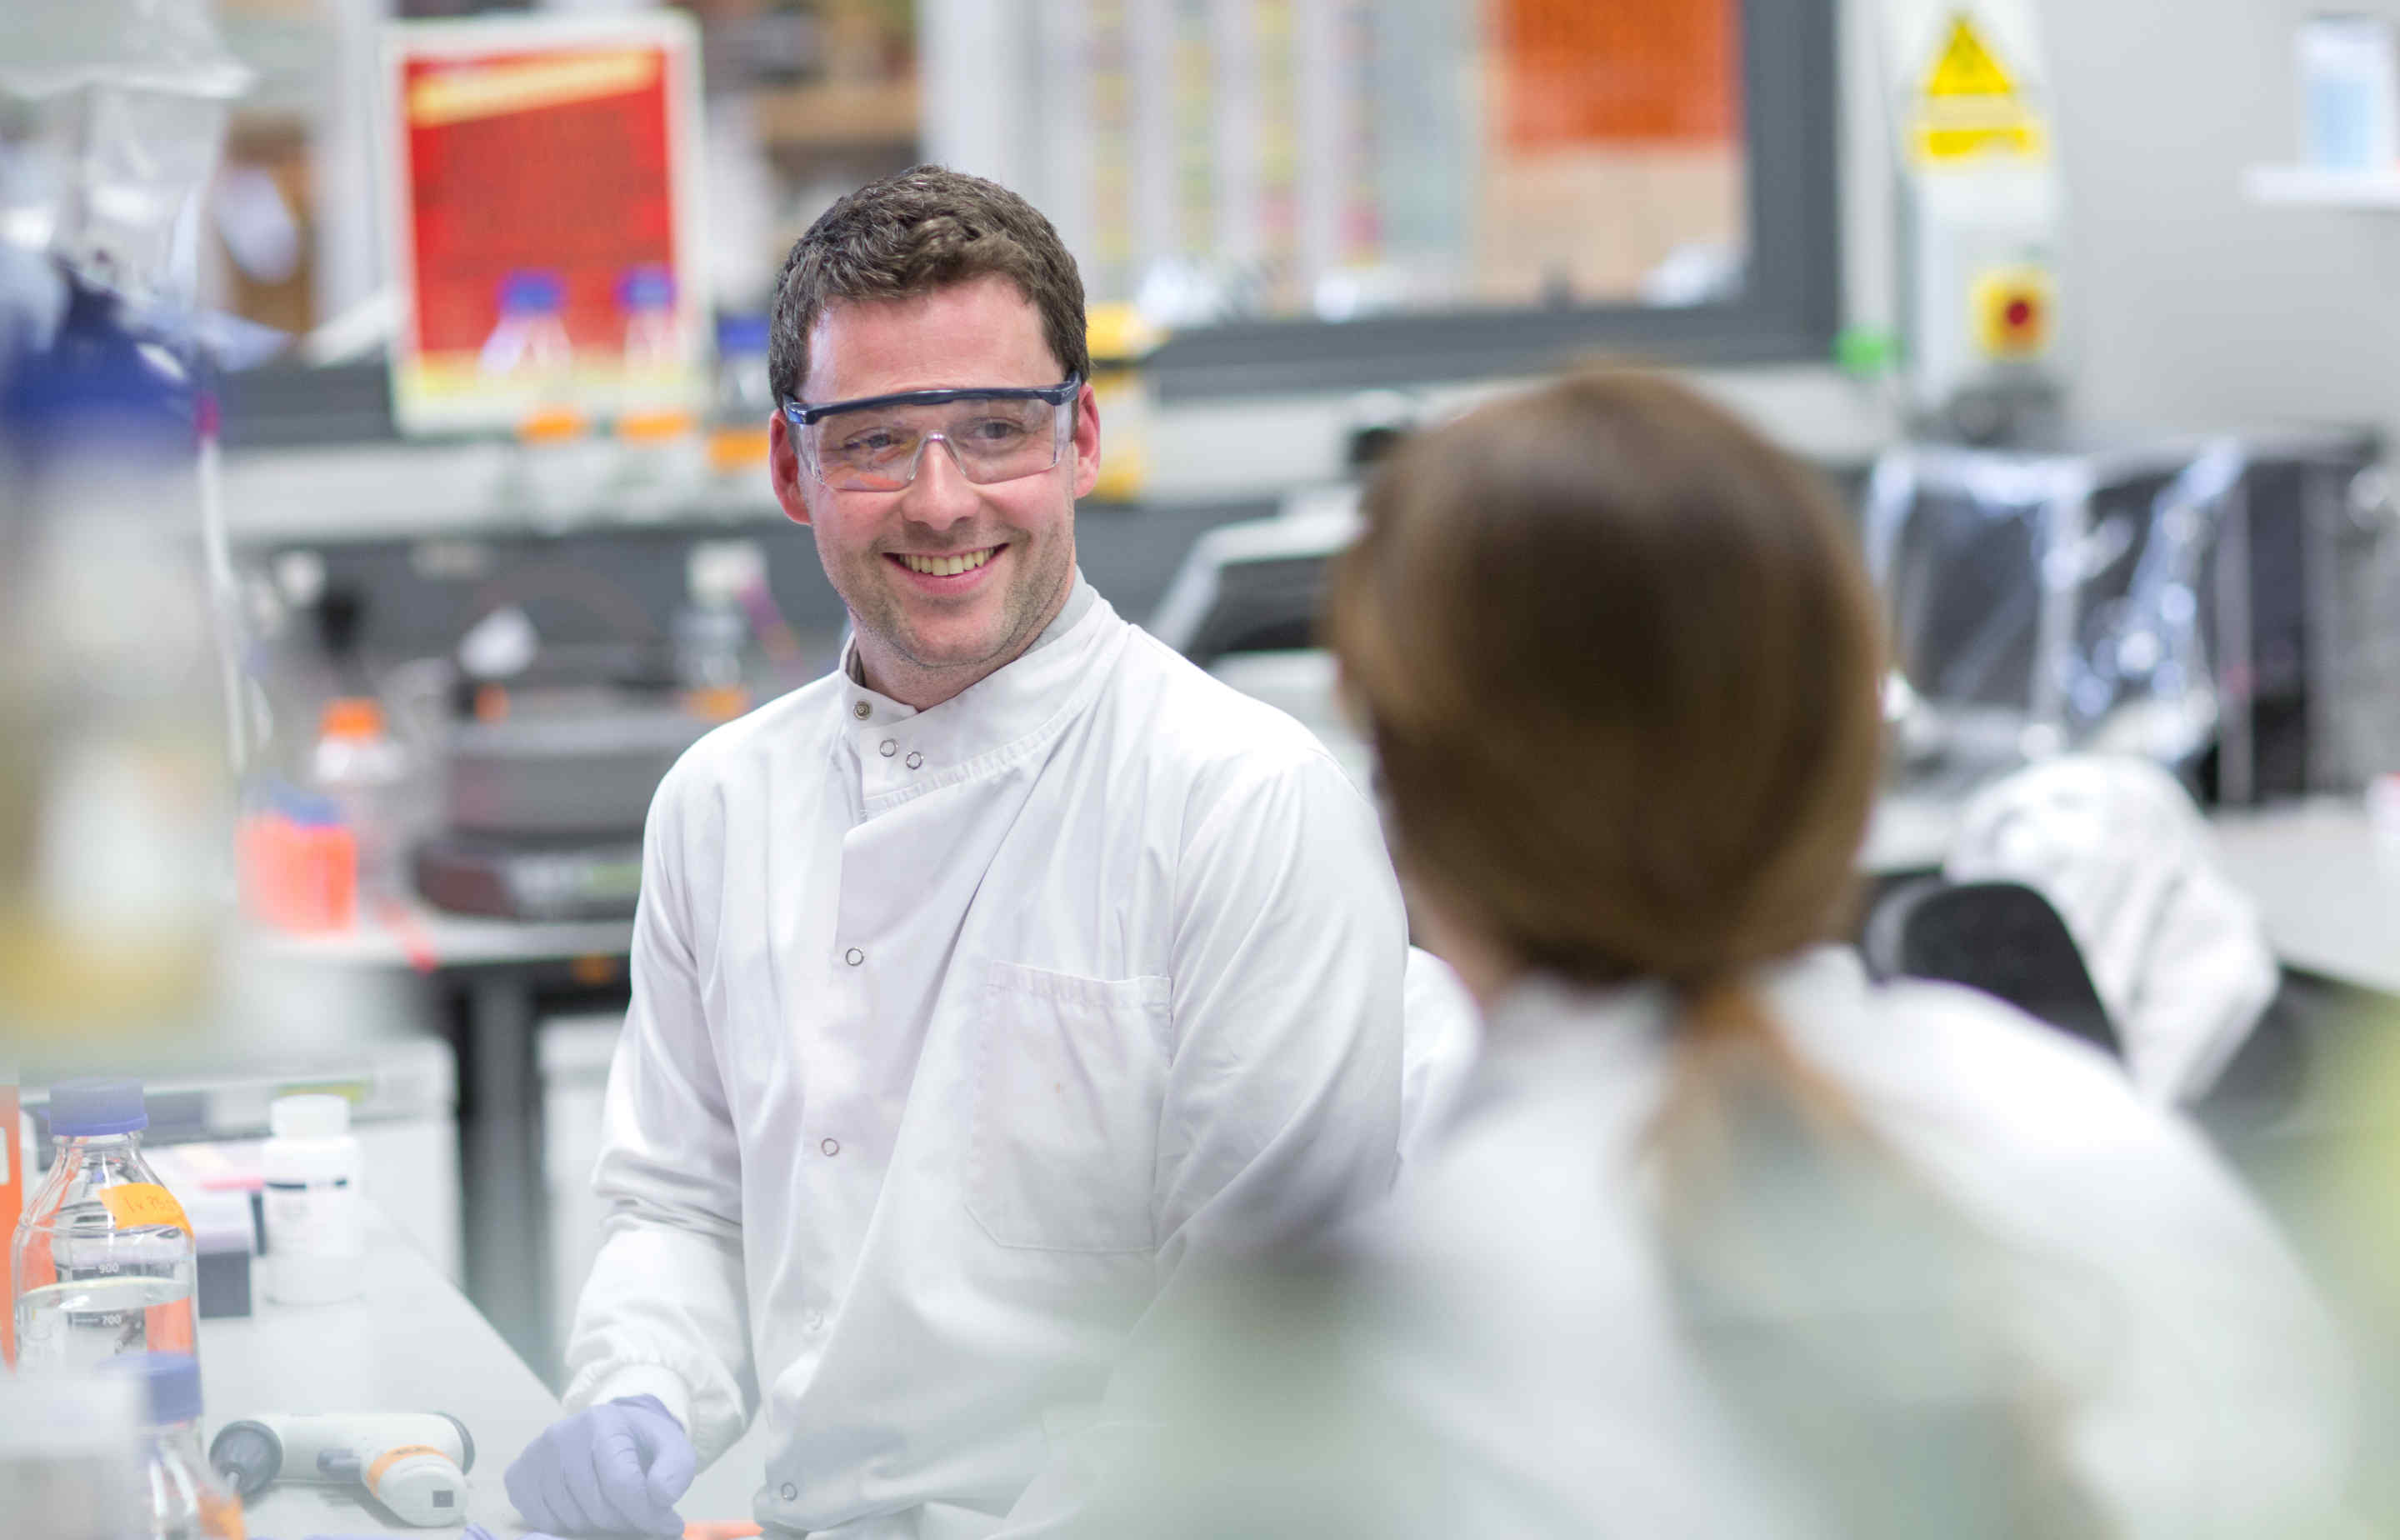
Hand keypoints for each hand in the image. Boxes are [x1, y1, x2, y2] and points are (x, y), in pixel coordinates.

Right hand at [504, 1395, 695, 1536]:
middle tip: (638, 1514)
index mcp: (603, 1423)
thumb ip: (676, 1470)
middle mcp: (561, 1434)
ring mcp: (534, 1454)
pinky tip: (582, 1505)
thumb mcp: (672, 1449)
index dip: (647, 1514)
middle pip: (596, 1506)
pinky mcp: (518, 1474)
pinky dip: (565, 1525)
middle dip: (625, 1520)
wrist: (608, 1430)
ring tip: (612, 1508)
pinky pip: (541, 1521)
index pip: (622, 1484)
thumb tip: (660, 1496)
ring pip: (569, 1519)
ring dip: (596, 1525)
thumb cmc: (642, 1445)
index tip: (667, 1524)